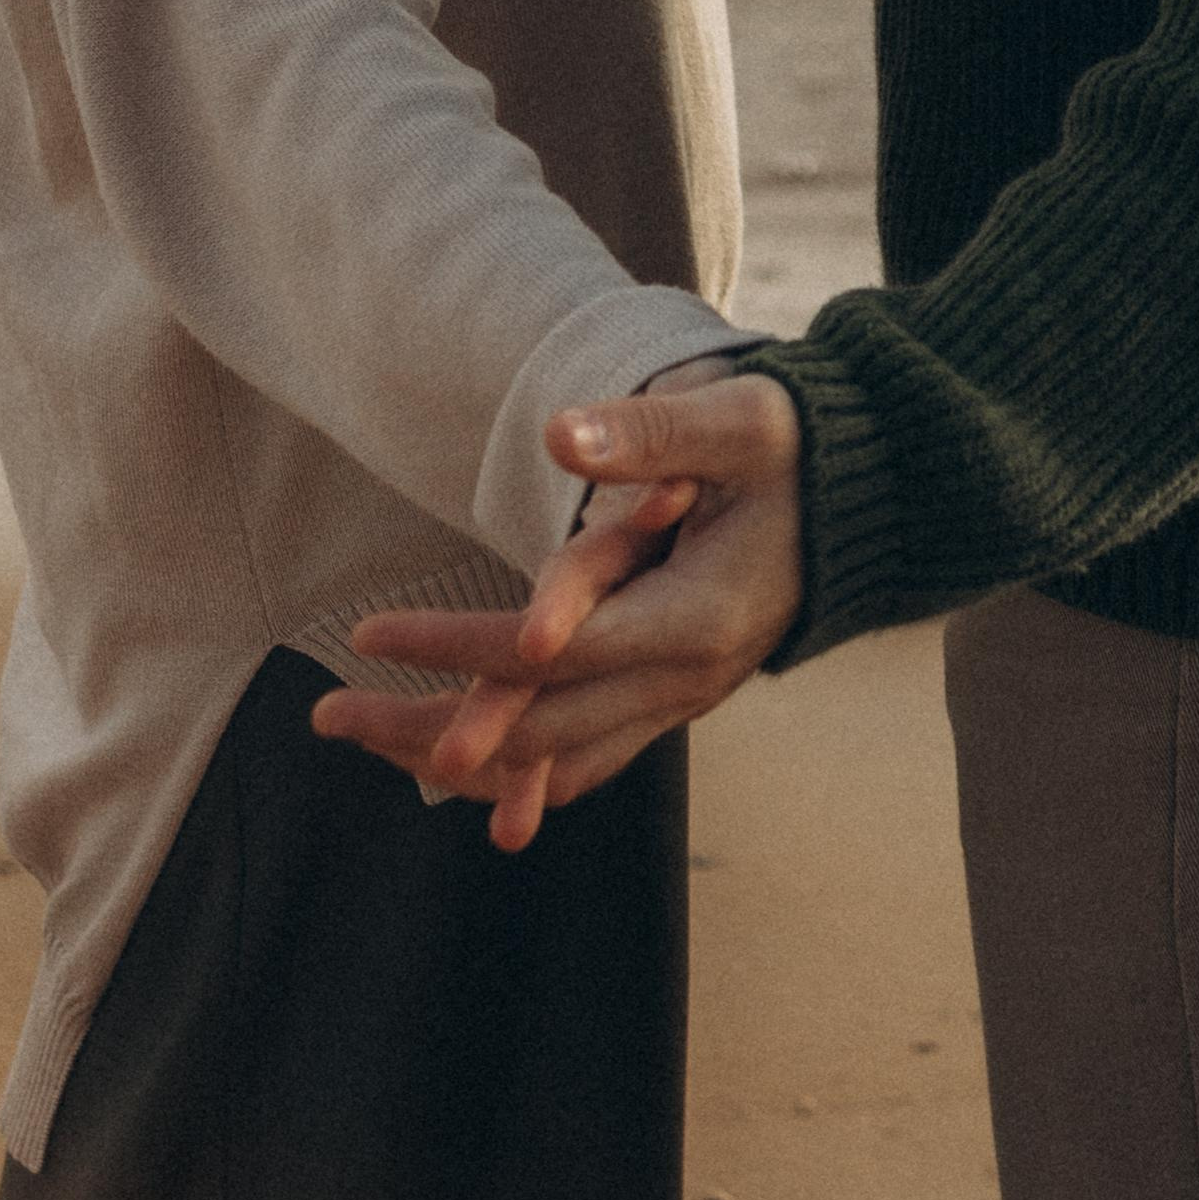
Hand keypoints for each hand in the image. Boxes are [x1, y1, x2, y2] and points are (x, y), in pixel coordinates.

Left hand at [311, 369, 803, 850]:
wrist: (873, 505)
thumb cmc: (803, 450)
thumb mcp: (739, 421)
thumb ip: (651, 432)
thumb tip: (561, 430)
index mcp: (698, 620)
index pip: (554, 655)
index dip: (460, 651)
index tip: (368, 634)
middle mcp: (688, 682)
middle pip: (540, 733)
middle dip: (428, 729)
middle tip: (325, 716)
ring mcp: (681, 704)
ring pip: (556, 764)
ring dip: (457, 764)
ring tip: (361, 738)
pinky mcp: (671, 705)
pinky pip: (586, 762)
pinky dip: (516, 778)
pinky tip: (448, 778)